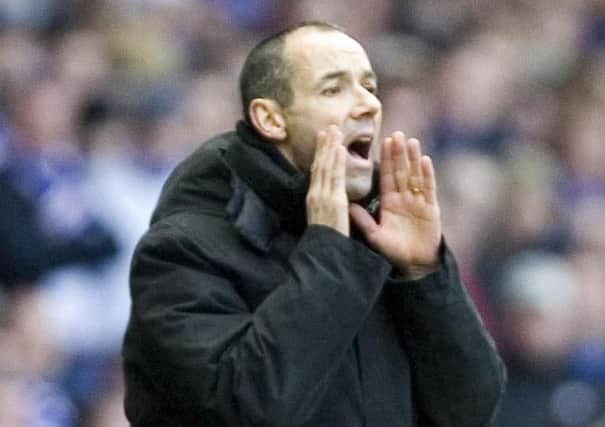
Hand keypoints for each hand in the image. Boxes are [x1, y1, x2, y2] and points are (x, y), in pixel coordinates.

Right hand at [306, 126, 348, 235]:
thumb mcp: (323, 219)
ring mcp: (323, 196)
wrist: (324, 253)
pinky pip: (335, 177)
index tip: (323, 140)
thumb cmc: (327, 241)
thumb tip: (331, 197)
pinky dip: (336, 161)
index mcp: (313, 198)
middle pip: (319, 164)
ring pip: (325, 166)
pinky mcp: (332, 200)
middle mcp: (315, 194)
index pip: (316, 171)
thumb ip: (326, 206)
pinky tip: (340, 148)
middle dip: (324, 145)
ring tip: (334, 131)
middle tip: (329, 128)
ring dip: (330, 147)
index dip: (320, 154)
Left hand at [349, 131, 440, 278]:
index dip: (385, 160)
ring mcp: (419, 202)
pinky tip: (425, 160)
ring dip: (413, 158)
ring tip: (411, 141)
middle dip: (399, 153)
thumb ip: (363, 221)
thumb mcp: (375, 236)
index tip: (383, 142)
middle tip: (396, 134)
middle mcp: (404, 199)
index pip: (386, 176)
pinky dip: (427, 175)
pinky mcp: (431, 209)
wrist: (414, 266)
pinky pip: (429, 189)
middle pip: (401, 171)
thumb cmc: (393, 252)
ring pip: (415, 175)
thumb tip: (348, 206)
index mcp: (389, 203)